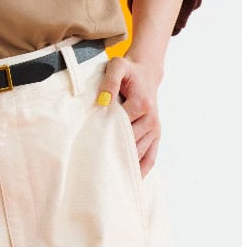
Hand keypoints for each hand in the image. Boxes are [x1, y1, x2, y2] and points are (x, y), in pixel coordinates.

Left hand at [97, 54, 163, 176]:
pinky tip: (131, 181)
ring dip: (124, 164)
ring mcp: (155, 130)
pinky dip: (142, 170)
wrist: (146, 73)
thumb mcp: (117, 66)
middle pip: (128, 142)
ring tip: (107, 178)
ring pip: (138, 153)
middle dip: (111, 151)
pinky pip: (151, 158)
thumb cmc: (129, 71)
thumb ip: (109, 81)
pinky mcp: (157, 136)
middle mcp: (151, 119)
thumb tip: (102, 101)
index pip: (119, 125)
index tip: (89, 145)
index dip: (103, 134)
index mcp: (141, 104)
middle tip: (93, 166)